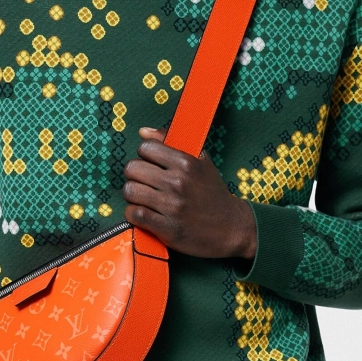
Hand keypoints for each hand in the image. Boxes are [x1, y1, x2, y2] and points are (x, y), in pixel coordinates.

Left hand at [121, 127, 257, 259]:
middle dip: (135, 175)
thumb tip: (143, 131)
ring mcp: (172, 206)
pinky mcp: (167, 228)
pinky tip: (143, 213)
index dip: (145, 156)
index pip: (145, 148)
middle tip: (145, 183)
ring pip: (130, 191)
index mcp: (187, 163)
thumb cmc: (212, 193)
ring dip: (133, 195)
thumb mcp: (201, 162)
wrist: (231, 227)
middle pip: (132, 169)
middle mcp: (178, 182)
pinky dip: (133, 214)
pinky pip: (135, 214)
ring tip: (144, 198)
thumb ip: (172, 142)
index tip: (152, 166)